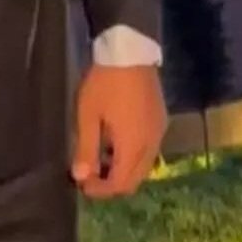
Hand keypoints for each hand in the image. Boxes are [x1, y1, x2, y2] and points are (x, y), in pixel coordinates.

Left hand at [71, 64, 166, 198]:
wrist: (130, 50)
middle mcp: (152, 144)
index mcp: (134, 146)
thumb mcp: (88, 115)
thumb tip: (81, 177)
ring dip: (124, 170)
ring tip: (101, 160)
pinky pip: (150, 149)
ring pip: (145, 165)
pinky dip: (134, 156)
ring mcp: (159, 131)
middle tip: (90, 177)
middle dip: (113, 184)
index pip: (120, 183)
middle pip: (135, 179)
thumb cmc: (105, 83)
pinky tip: (117, 143)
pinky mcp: (161, 120)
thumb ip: (86, 148)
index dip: (101, 190)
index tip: (82, 186)